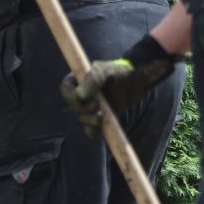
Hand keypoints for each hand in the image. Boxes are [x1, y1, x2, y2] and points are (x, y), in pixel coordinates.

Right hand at [60, 34, 179, 130]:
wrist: (137, 82)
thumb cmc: (119, 72)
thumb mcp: (106, 72)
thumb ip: (93, 81)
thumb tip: (79, 96)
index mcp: (78, 80)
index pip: (66, 90)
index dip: (71, 97)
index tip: (82, 99)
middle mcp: (81, 95)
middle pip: (73, 107)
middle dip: (83, 110)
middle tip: (97, 107)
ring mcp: (90, 108)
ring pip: (82, 119)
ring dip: (90, 121)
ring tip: (102, 116)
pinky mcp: (99, 119)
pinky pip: (91, 130)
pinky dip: (94, 131)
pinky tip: (100, 128)